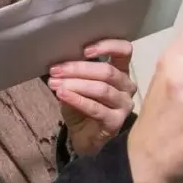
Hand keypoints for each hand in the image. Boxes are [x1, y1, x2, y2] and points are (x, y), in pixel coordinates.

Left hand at [48, 39, 136, 155]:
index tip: (85, 50)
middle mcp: (127, 86)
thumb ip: (73, 72)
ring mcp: (124, 105)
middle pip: (107, 71)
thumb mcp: (76, 84)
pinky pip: (96, 108)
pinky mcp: (116, 121)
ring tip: (55, 84)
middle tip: (55, 70)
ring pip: (102, 89)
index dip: (107, 46)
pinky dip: (77, 99)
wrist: (83, 136)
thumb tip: (59, 63)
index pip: (124, 51)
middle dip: (78, 69)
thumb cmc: (82, 106)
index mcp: (120, 71)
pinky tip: (62, 95)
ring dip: (75, 84)